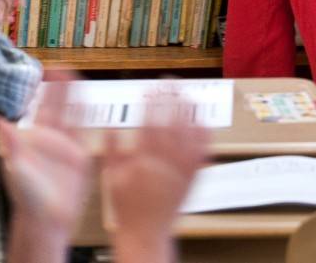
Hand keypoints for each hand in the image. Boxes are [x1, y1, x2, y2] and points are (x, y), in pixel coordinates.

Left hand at [0, 74, 91, 236]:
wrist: (45, 219)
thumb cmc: (25, 195)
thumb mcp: (14, 166)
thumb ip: (10, 142)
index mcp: (34, 136)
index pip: (39, 106)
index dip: (42, 88)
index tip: (43, 68)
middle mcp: (51, 138)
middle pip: (59, 105)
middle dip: (61, 86)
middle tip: (64, 65)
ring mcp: (67, 147)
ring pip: (74, 116)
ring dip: (76, 98)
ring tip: (79, 78)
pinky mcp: (81, 159)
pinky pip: (87, 136)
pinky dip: (91, 121)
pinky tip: (95, 107)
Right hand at [103, 90, 207, 242]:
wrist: (146, 232)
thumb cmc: (126, 206)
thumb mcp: (110, 176)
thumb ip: (110, 150)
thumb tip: (110, 127)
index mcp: (142, 159)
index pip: (150, 123)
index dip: (153, 103)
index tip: (152, 88)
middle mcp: (164, 163)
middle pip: (172, 123)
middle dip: (173, 100)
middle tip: (173, 83)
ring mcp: (181, 170)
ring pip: (190, 136)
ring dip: (190, 114)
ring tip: (190, 96)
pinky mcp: (192, 179)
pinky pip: (202, 155)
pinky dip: (204, 138)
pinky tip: (205, 124)